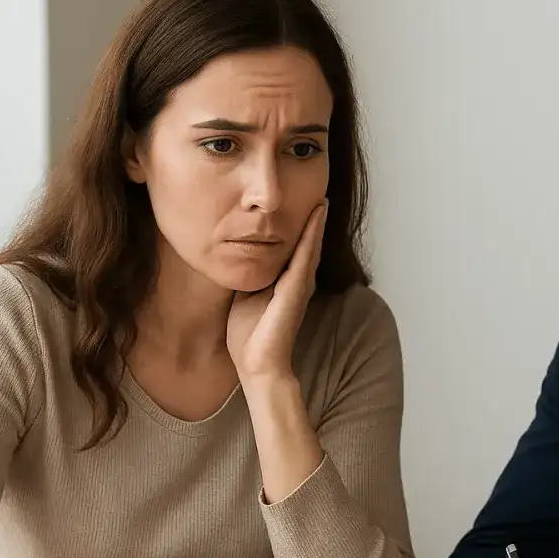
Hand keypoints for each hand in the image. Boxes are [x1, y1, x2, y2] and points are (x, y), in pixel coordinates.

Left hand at [227, 200, 327, 381]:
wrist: (257, 364)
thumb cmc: (250, 336)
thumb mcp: (244, 296)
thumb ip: (248, 276)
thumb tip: (237, 255)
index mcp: (285, 283)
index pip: (294, 248)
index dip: (298, 227)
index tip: (300, 203)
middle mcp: (298, 281)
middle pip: (307, 243)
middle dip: (312, 220)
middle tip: (318, 192)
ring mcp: (300, 284)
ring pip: (310, 244)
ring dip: (317, 220)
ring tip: (322, 197)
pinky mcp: (297, 288)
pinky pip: (306, 254)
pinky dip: (312, 232)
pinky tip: (317, 213)